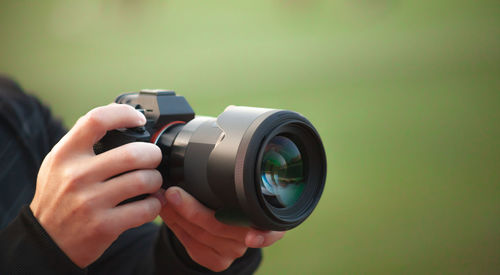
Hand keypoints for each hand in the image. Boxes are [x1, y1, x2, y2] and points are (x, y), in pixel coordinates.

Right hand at [30, 103, 163, 267]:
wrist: (46, 243)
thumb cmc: (59, 199)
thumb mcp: (59, 165)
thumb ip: (83, 143)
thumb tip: (120, 118)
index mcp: (65, 155)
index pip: (97, 120)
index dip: (124, 114)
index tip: (139, 119)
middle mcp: (76, 176)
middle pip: (133, 153)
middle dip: (153, 154)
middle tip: (154, 159)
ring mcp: (90, 202)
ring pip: (145, 180)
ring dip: (157, 181)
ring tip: (153, 183)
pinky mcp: (104, 226)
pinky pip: (146, 209)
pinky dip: (155, 204)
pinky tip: (151, 203)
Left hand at [160, 187, 285, 271]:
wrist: (220, 224)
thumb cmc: (229, 198)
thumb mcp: (236, 187)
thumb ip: (230, 182)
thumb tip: (201, 158)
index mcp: (264, 218)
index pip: (272, 231)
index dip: (263, 236)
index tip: (251, 237)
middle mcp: (252, 237)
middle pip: (221, 227)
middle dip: (192, 209)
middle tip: (173, 192)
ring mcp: (234, 251)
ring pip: (202, 235)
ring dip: (178, 215)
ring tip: (164, 197)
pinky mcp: (217, 261)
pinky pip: (192, 244)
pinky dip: (176, 226)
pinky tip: (167, 213)